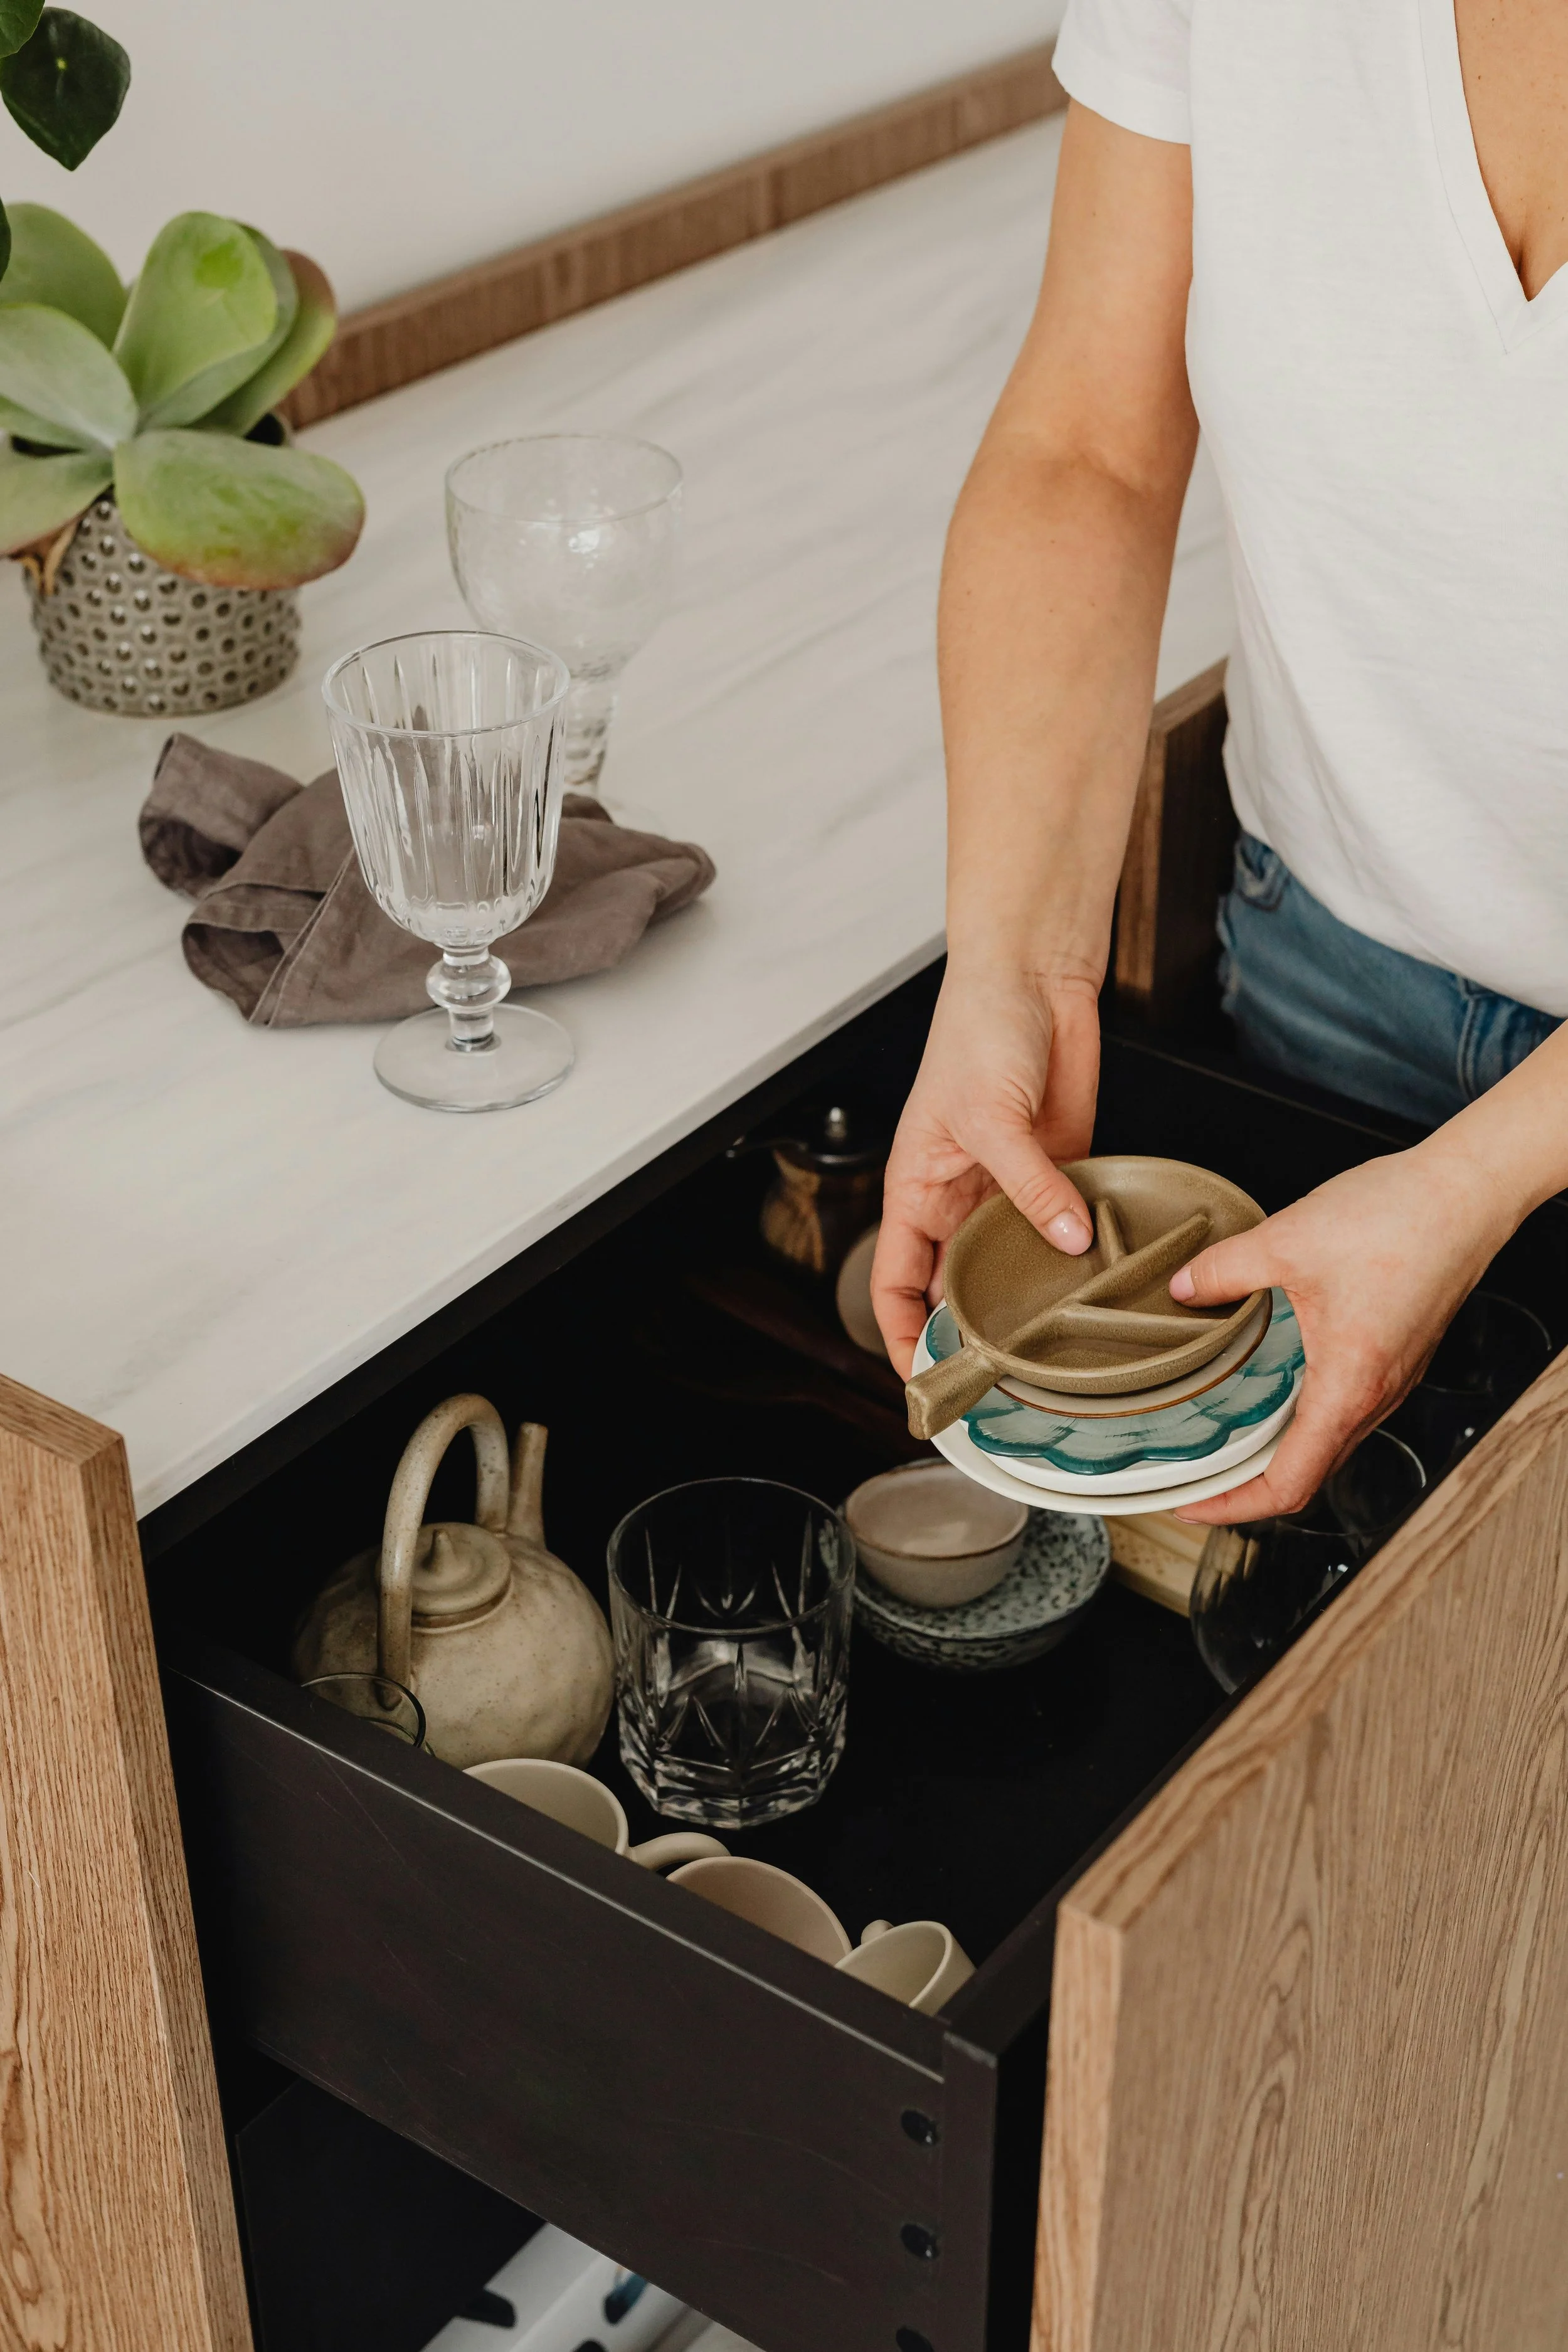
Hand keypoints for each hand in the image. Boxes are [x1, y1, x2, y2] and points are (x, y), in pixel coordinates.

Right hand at [872, 968, 1100, 1375]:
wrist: (1034, 975)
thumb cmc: (978, 1026)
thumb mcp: (991, 1115)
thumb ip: (1029, 1185)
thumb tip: (1067, 1240)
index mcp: (917, 1188)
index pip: (894, 1282)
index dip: (902, 1334)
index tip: (925, 1376)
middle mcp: (961, 1196)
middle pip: (958, 1284)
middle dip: (976, 1329)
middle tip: (1006, 1375)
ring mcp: (1013, 1186)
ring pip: (1016, 1261)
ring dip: (1036, 1292)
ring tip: (1060, 1336)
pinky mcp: (1062, 1168)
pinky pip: (1069, 1223)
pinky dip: (1083, 1249)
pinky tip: (1102, 1273)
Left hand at [1168, 1140, 1520, 1523]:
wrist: (1466, 1191)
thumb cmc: (1399, 1219)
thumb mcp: (1286, 1240)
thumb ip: (1224, 1271)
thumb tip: (1183, 1289)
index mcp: (1349, 1387)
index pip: (1290, 1485)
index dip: (1233, 1506)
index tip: (1190, 1502)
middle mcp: (1376, 1396)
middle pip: (1308, 1472)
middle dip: (1246, 1485)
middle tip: (1194, 1474)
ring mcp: (1392, 1378)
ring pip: (1328, 1439)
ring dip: (1277, 1448)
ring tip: (1224, 1435)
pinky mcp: (1398, 1355)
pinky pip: (1345, 1405)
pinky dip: (1303, 1413)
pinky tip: (1272, 1381)